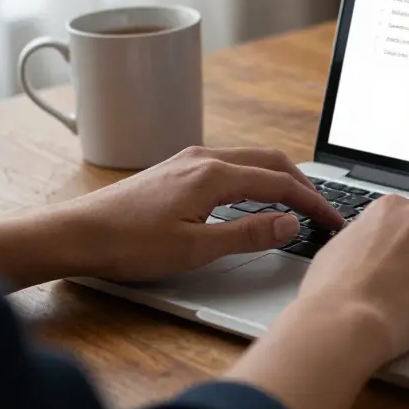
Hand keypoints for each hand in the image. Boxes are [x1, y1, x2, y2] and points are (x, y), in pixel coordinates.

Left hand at [0, 146, 342, 288]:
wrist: (75, 234)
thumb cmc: (128, 244)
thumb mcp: (195, 249)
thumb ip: (248, 234)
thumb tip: (290, 223)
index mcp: (214, 175)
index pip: (281, 183)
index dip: (313, 202)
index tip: (333, 221)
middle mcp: (204, 158)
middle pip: (270, 161)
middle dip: (302, 183)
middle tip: (322, 209)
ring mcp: (188, 160)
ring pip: (249, 160)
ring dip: (278, 177)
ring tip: (295, 203)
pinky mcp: (175, 169)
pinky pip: (229, 164)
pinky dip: (254, 177)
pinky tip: (250, 197)